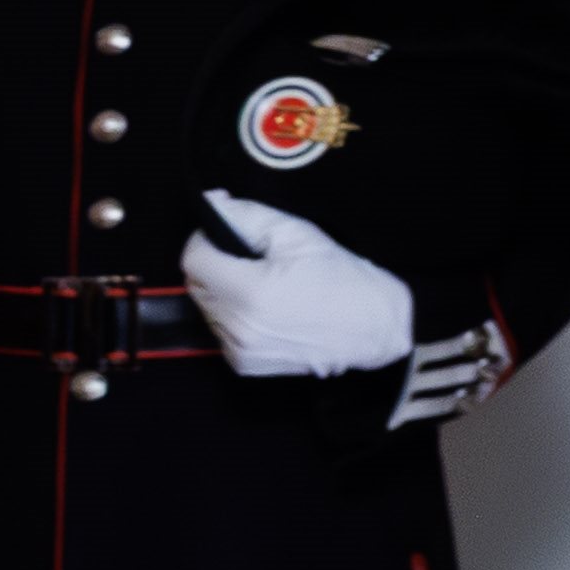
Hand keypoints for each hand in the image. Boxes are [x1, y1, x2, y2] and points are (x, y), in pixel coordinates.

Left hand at [183, 192, 415, 378]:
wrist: (376, 328)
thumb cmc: (343, 278)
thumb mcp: (299, 234)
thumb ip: (247, 216)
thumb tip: (212, 204)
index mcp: (249, 292)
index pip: (193, 259)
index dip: (206, 240)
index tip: (227, 235)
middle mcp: (238, 326)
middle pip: (197, 284)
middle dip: (215, 265)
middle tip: (252, 258)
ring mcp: (240, 349)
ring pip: (207, 308)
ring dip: (223, 291)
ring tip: (263, 284)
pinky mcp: (245, 364)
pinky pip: (221, 331)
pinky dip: (234, 316)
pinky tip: (265, 308)